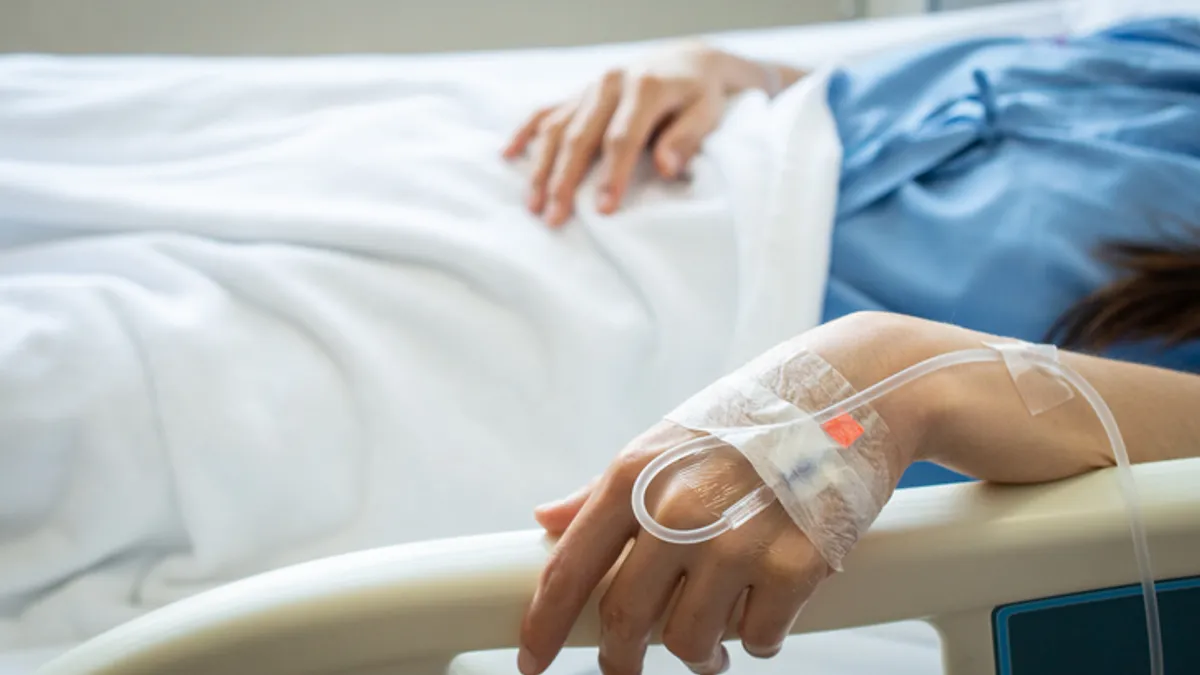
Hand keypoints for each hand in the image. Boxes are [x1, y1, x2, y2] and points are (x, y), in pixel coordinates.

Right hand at [503, 43, 735, 227]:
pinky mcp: (579, 94)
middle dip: (565, 180)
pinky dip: (525, 132)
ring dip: (541, 168)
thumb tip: (666, 167)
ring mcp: (590, 88)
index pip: (621, 138)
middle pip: (580, 136)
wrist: (685, 62)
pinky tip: (507, 155)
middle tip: (554, 218)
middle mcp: (610, 84)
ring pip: (557, 128)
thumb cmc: (698, 95)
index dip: (612, 175)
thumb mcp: (707, 114)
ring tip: (533, 205)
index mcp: (644, 88)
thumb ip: (686, 139)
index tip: (604, 209)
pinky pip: (545, 111)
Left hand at [520, 421, 830, 674]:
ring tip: (716, 640)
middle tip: (630, 665)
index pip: (570, 567)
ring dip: (700, 654)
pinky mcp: (796, 566)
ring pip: (690, 642)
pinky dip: (761, 638)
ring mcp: (737, 541)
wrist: (853, 392)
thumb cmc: (751, 420)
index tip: (531, 661)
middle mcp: (678, 510)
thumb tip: (546, 520)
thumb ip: (606, 490)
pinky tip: (768, 610)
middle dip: (621, 658)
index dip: (543, 625)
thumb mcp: (668, 439)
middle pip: (625, 620)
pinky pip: (761, 639)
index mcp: (637, 475)